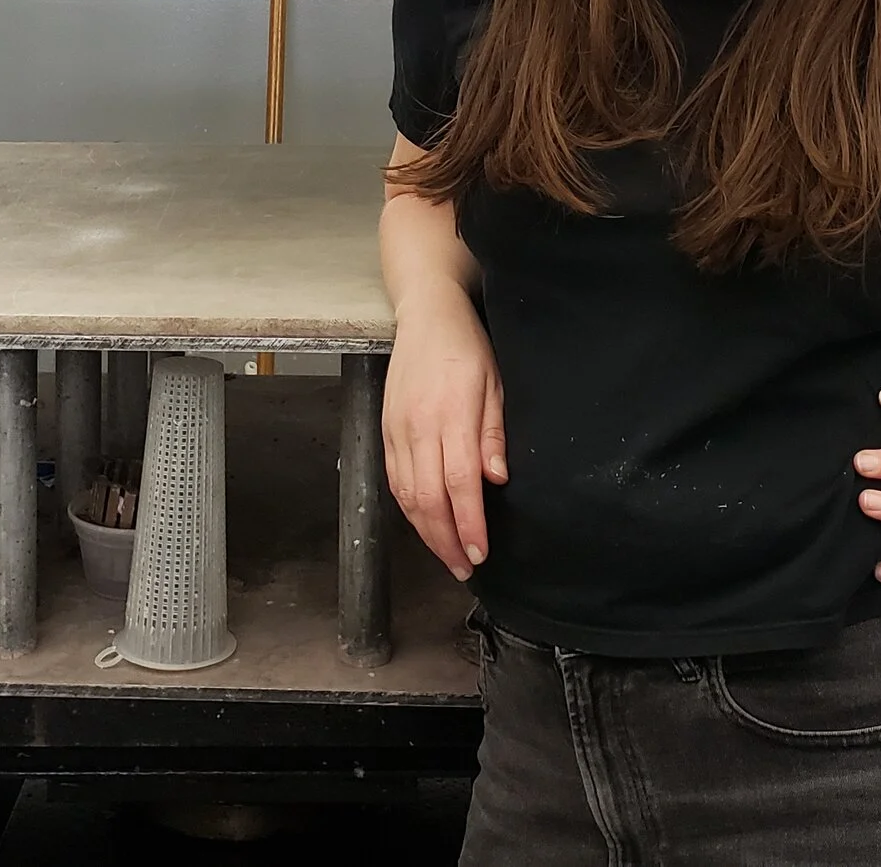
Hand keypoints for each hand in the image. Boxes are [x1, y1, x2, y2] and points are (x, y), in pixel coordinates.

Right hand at [381, 287, 508, 581]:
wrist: (426, 314)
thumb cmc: (467, 346)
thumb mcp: (495, 382)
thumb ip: (493, 432)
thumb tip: (495, 479)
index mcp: (451, 415)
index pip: (460, 484)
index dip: (469, 524)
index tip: (480, 552)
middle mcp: (419, 427)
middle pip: (428, 499)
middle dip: (446, 541)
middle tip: (464, 567)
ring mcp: (397, 429)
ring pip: (406, 495)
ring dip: (426, 531)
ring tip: (447, 554)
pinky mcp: (385, 429)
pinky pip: (393, 479)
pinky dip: (408, 508)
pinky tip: (424, 523)